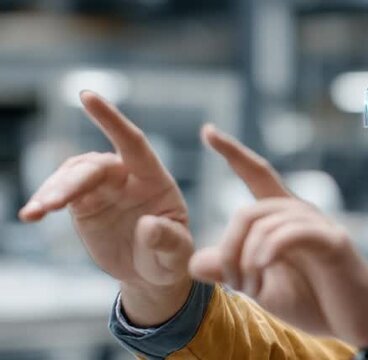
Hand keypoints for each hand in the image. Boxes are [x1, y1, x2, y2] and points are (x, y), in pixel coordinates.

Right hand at [18, 91, 193, 326]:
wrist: (150, 273)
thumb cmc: (171, 258)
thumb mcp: (177, 254)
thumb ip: (167, 239)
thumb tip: (148, 226)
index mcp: (155, 179)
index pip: (134, 142)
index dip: (111, 119)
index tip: (87, 96)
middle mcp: (127, 176)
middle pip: (95, 167)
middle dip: (72, 182)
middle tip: (53, 203)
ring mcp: (102, 188)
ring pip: (72, 177)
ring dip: (52, 192)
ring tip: (37, 212)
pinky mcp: (82, 202)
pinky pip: (59, 194)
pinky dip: (44, 202)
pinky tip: (31, 215)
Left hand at [189, 125, 367, 347]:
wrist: (360, 321)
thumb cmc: (315, 301)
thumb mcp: (263, 288)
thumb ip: (231, 273)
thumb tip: (195, 262)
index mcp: (284, 219)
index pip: (257, 175)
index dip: (233, 152)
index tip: (208, 131)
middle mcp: (301, 214)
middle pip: (248, 211)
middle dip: (228, 249)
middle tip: (232, 284)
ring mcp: (319, 225)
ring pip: (264, 223)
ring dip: (245, 260)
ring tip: (249, 288)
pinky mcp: (333, 242)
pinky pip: (290, 234)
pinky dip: (267, 251)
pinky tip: (261, 270)